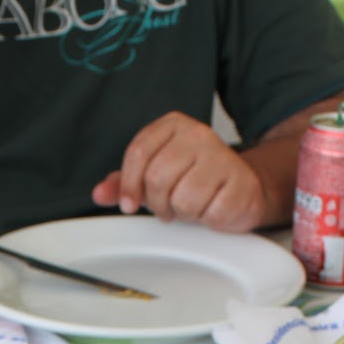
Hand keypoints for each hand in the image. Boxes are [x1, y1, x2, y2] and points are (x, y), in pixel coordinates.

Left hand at [91, 112, 267, 231]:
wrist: (243, 188)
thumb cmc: (196, 179)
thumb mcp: (156, 175)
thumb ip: (125, 182)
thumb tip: (100, 193)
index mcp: (174, 125)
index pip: (139, 152)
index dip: (128, 184)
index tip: (128, 203)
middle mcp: (199, 134)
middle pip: (157, 177)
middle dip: (158, 202)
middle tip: (168, 205)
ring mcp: (222, 156)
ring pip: (182, 198)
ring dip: (183, 212)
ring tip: (192, 204)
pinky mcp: (239, 182)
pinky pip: (208, 212)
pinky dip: (206, 218)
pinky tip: (212, 207)